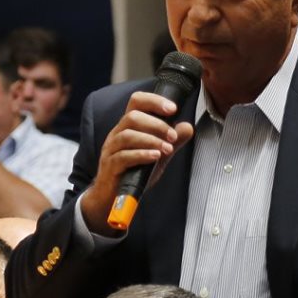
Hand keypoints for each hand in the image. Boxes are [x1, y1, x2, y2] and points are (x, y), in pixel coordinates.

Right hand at [78, 90, 195, 230]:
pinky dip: (142, 155)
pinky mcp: (110, 166)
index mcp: (128, 126)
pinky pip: (123, 156)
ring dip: (151, 140)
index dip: (154, 101)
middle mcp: (117, 134)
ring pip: (127, 135)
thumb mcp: (158, 155)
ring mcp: (111, 150)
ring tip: (167, 149)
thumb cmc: (134, 172)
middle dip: (157, 125)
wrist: (113, 197)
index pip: (137, 101)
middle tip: (173, 136)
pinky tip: (156, 157)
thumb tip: (187, 127)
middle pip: (132, 117)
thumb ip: (172, 141)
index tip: (173, 108)